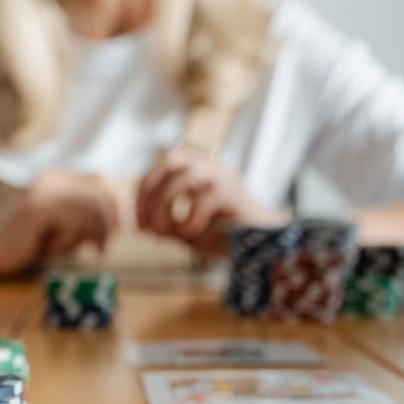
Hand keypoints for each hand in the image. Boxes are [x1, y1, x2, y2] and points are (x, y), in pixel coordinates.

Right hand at [0, 171, 127, 274]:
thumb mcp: (60, 230)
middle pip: (102, 191)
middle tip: (102, 249)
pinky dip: (66, 240)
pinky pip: (71, 221)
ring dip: (84, 235)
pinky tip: (47, 246)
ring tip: (65, 249)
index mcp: (59, 179)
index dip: (117, 207)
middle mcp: (53, 178)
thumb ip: (84, 222)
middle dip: (109, 223)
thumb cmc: (21, 244)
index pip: (103, 182)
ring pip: (89, 208)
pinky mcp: (36, 207)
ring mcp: (44, 190)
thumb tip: (117, 224)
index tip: (116, 234)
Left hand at [136, 146, 288, 255]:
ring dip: (164, 207)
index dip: (143, 192)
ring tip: (165, 232)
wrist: (262, 245)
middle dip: (149, 191)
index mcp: (198, 167)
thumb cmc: (223, 235)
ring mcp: (223, 175)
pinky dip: (189, 220)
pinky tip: (193, 233)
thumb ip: (166, 222)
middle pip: (169, 158)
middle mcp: (210, 165)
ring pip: (182, 177)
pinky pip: (202, 200)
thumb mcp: (186, 228)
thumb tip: (140, 223)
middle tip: (148, 224)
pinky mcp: (233, 192)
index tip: (141, 224)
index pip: (161, 164)